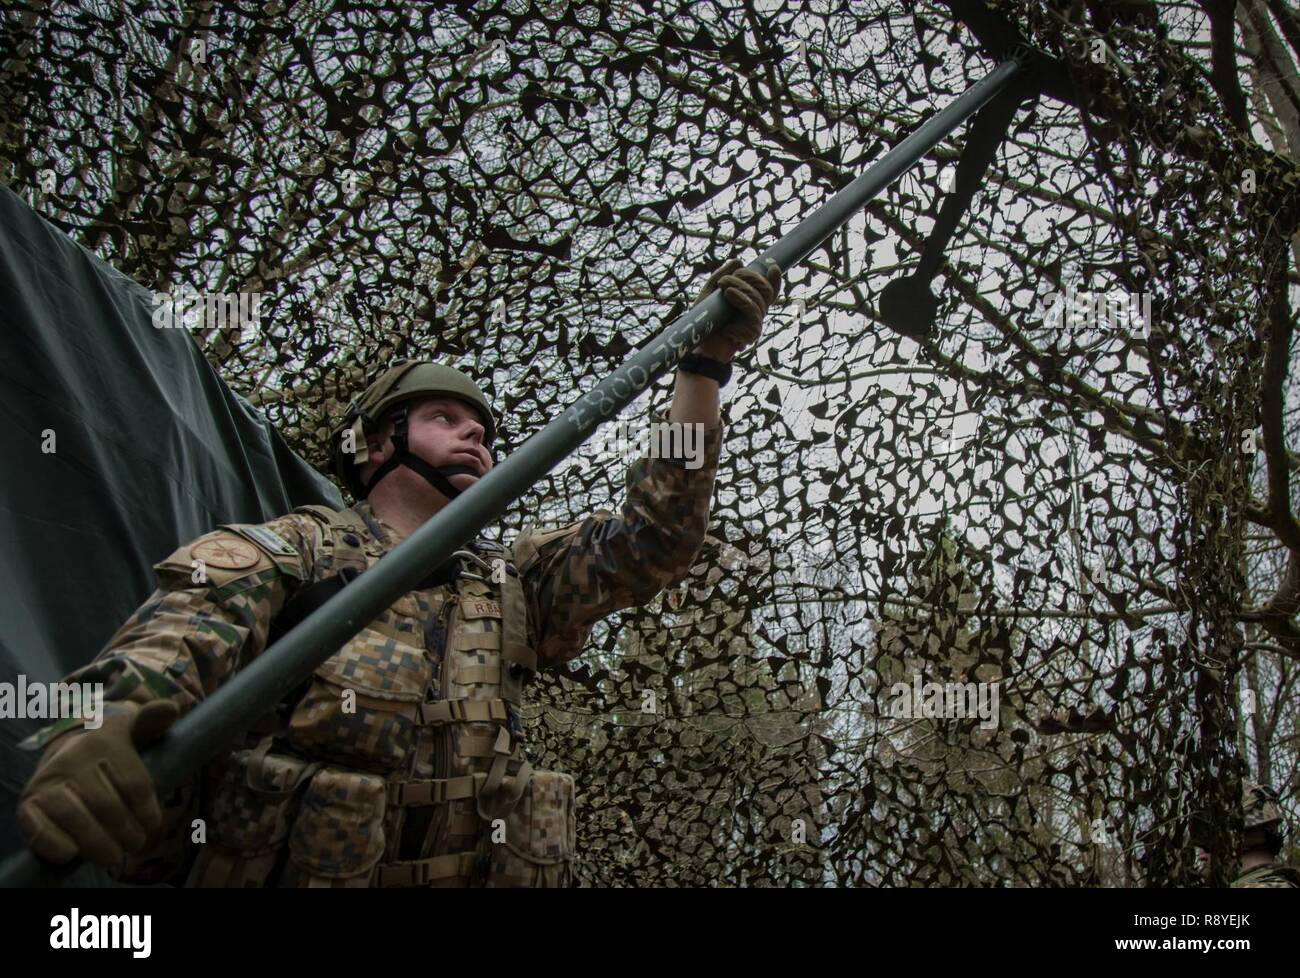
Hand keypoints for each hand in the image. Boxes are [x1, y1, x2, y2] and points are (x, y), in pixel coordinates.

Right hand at [17, 699, 178, 866]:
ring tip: (113, 856)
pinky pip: (41, 829)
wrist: (64, 754)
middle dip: (126, 831)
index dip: (147, 810)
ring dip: (98, 843)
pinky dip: (57, 845)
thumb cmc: (109, 751)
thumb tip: (172, 708)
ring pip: (77, 817)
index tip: (153, 825)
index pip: (134, 783)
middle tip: (136, 845)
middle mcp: (73, 758)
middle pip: (107, 804)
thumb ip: (152, 722)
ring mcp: (48, 781)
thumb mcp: (132, 732)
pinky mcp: (28, 803)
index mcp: (105, 740)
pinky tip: (73, 854)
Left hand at [690, 258, 781, 361]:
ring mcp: (756, 322)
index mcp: (751, 303)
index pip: (769, 290)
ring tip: (723, 283)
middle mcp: (757, 312)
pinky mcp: (752, 331)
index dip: (775, 279)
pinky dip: (741, 297)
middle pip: (765, 289)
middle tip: (728, 277)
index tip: (772, 268)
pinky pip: (752, 309)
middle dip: (749, 276)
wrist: (700, 344)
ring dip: (740, 285)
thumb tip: (738, 261)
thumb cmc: (705, 320)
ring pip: (758, 296)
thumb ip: (722, 276)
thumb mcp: (710, 293)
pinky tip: (728, 293)